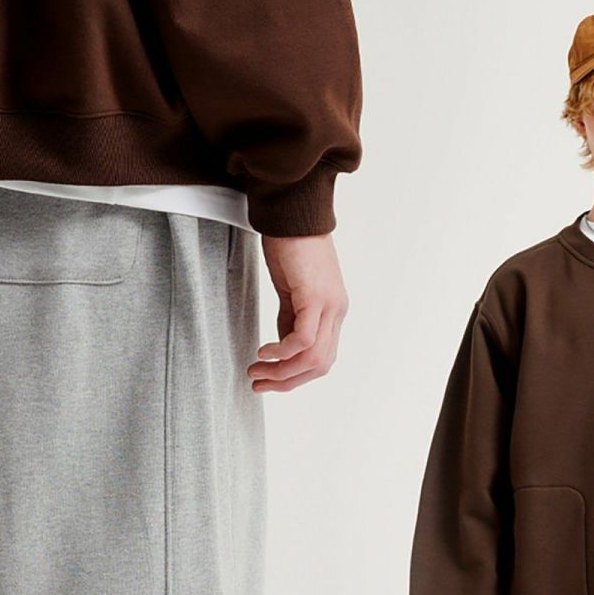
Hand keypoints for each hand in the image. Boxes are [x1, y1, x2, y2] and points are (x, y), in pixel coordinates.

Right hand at [248, 233, 347, 391]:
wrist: (292, 211)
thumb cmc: (289, 244)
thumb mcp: (290, 290)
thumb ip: (289, 319)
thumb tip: (282, 346)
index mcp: (333, 311)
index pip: (321, 359)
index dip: (295, 376)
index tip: (268, 380)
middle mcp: (337, 311)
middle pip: (320, 365)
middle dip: (287, 381)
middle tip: (258, 383)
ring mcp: (330, 305)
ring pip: (312, 357)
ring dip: (281, 372)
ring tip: (256, 371)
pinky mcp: (315, 296)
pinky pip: (303, 340)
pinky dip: (282, 352)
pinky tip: (263, 352)